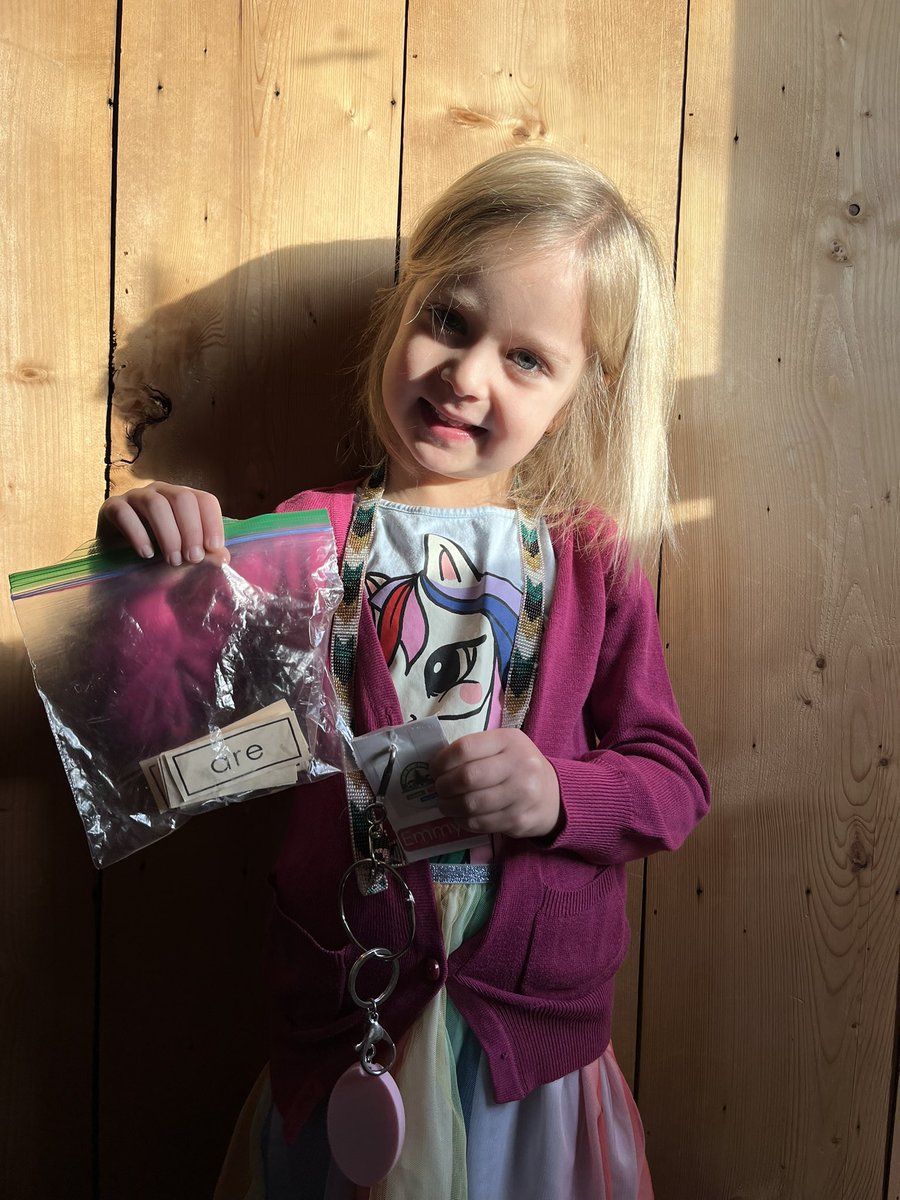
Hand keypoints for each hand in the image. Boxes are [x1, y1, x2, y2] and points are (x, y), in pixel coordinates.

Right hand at [97, 482, 229, 566]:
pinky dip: (138, 535)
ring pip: (156, 504)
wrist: (116, 557)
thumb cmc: (156, 553)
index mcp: (183, 499)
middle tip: (192, 558)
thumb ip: (203, 555)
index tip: (214, 548)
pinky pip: (125, 513)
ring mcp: (135, 496)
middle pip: (182, 498)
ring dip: (168, 534)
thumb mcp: (182, 556)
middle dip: (191, 530)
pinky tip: (146, 554)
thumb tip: (223, 557)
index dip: (212, 522)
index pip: (204, 499)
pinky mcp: (112, 507)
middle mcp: (161, 492)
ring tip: (172, 560)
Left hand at [431, 728, 561, 839]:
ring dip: (449, 807)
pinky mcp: (519, 820)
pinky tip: (461, 816)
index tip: (434, 769)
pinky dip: (463, 821)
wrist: (554, 795)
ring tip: (445, 804)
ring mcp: (521, 795)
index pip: (465, 748)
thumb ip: (475, 750)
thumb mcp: (503, 746)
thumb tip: (436, 765)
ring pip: (471, 804)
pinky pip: (480, 823)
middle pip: (466, 777)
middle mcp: (519, 765)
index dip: (442, 761)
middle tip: (439, 789)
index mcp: (509, 740)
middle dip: (443, 786)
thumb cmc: (519, 766)